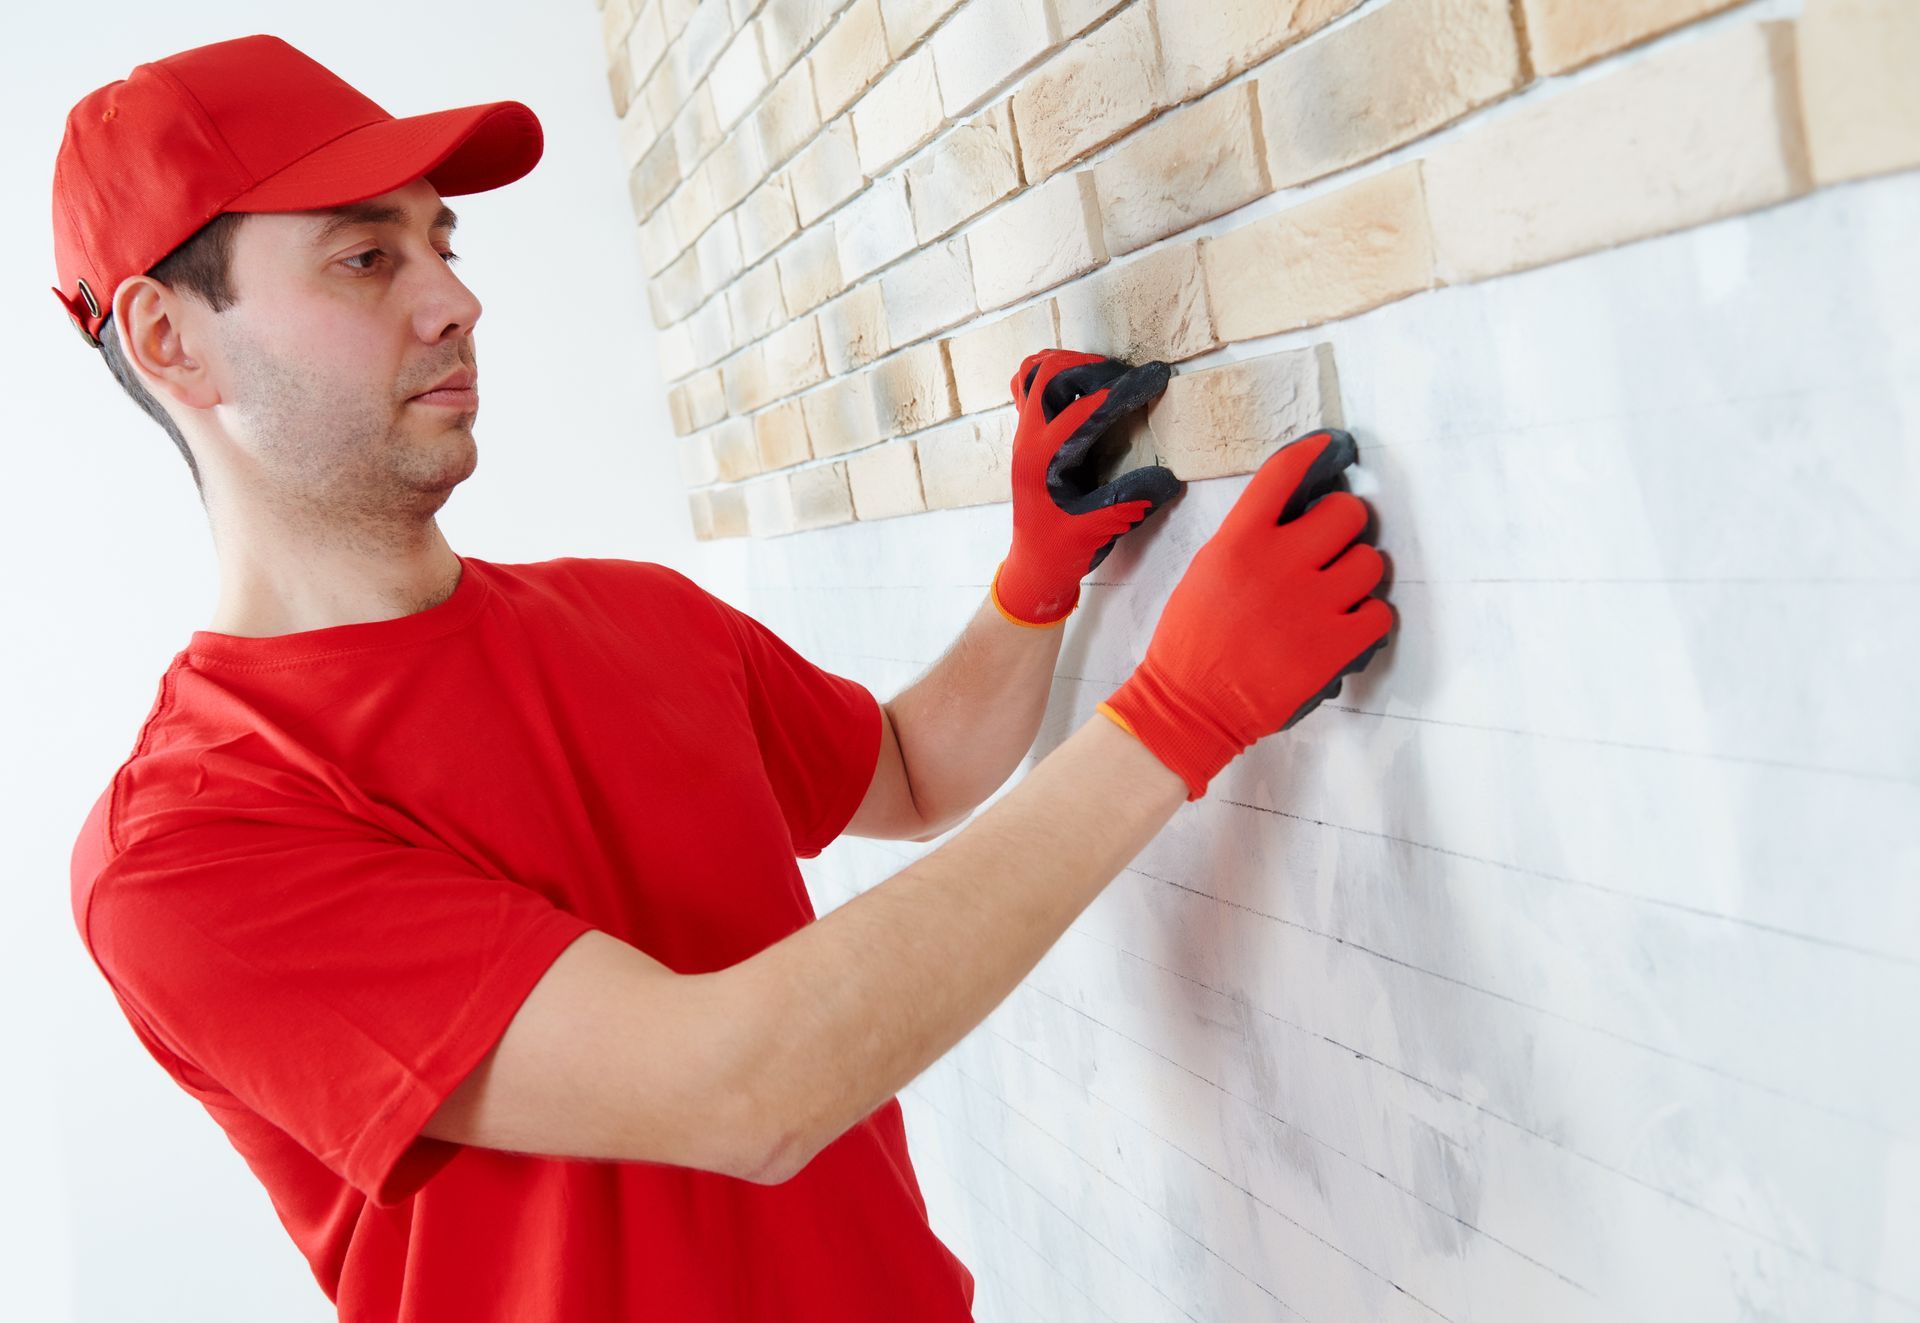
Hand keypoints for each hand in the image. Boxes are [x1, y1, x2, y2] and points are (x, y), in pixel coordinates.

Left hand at [991, 348, 1186, 626]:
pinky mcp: (1027, 435)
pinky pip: (1028, 387)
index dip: (1125, 390)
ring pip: (1034, 373)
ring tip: (1105, 377)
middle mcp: (1027, 439)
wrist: (1034, 564)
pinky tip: (1081, 389)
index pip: (1085, 409)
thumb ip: (1128, 503)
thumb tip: (1168, 478)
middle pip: (1050, 374)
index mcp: (1042, 459)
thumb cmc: (1061, 549)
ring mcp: (1023, 434)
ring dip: (1070, 365)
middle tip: (1127, 379)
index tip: (1157, 377)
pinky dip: (1052, 377)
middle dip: (1093, 368)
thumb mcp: (1097, 531)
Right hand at [1096, 428, 1394, 800]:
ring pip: (1372, 561)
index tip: (1330, 448)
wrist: (1191, 705)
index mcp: (1241, 541)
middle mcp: (1280, 563)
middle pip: (1348, 513)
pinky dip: (1369, 618)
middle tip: (1334, 547)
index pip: (1285, 474)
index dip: (1315, 452)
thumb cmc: (1191, 641)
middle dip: (1345, 526)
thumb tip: (1296, 516)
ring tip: (1340, 592)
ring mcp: (1313, 604)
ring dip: (1360, 574)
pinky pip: (1380, 612)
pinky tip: (1348, 625)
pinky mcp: (1336, 644)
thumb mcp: (1206, 571)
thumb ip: (1249, 539)